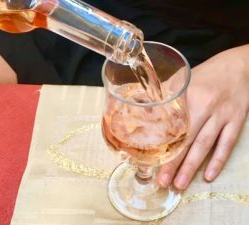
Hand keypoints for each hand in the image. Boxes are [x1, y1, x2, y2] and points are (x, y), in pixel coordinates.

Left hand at [157, 45, 248, 189]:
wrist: (239, 66)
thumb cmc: (206, 74)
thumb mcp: (182, 79)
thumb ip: (163, 94)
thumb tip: (140, 108)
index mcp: (188, 97)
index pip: (173, 127)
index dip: (162, 146)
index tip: (151, 163)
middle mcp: (205, 107)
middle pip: (187, 140)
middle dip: (174, 163)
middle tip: (163, 182)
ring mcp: (222, 116)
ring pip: (205, 145)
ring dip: (192, 167)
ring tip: (180, 184)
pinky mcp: (237, 121)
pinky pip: (227, 144)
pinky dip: (218, 160)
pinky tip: (209, 176)